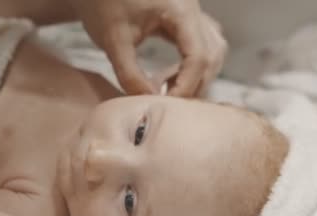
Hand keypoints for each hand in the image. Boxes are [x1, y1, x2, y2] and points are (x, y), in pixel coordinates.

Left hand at [69, 0, 226, 96]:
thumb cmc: (103, 3)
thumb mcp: (114, 40)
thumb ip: (130, 74)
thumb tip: (150, 101)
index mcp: (181, 10)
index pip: (199, 57)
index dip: (186, 86)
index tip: (166, 105)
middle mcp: (193, 9)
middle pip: (212, 56)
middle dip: (194, 85)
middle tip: (168, 104)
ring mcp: (193, 13)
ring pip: (213, 51)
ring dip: (197, 76)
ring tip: (169, 92)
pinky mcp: (185, 19)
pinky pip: (202, 45)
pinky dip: (192, 66)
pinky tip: (169, 78)